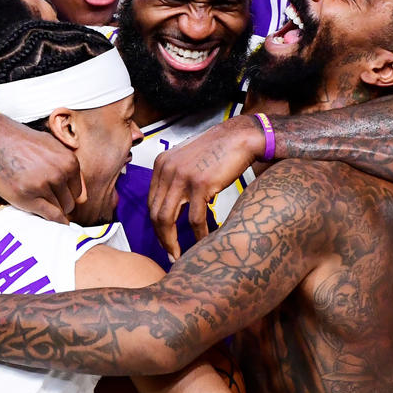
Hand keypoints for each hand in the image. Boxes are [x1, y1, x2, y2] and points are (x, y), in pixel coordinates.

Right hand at [0, 112, 85, 224]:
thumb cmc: (24, 143)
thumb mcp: (53, 147)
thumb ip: (69, 170)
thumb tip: (84, 199)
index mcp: (69, 161)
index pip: (78, 192)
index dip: (67, 195)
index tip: (57, 197)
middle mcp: (59, 174)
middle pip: (69, 203)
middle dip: (59, 204)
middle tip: (45, 200)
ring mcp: (43, 185)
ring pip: (59, 210)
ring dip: (51, 210)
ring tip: (39, 203)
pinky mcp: (27, 196)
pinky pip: (50, 216)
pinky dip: (54, 222)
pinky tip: (54, 224)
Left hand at [149, 115, 257, 260]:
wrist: (240, 137)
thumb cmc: (218, 151)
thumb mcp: (188, 161)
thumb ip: (176, 180)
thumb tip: (173, 208)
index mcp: (162, 164)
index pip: (152, 201)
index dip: (156, 224)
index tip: (164, 238)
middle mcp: (167, 169)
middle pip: (155, 212)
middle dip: (161, 237)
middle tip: (170, 253)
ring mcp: (182, 176)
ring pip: (167, 218)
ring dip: (172, 241)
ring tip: (179, 255)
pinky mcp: (200, 184)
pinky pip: (194, 218)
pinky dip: (198, 234)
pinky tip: (203, 242)